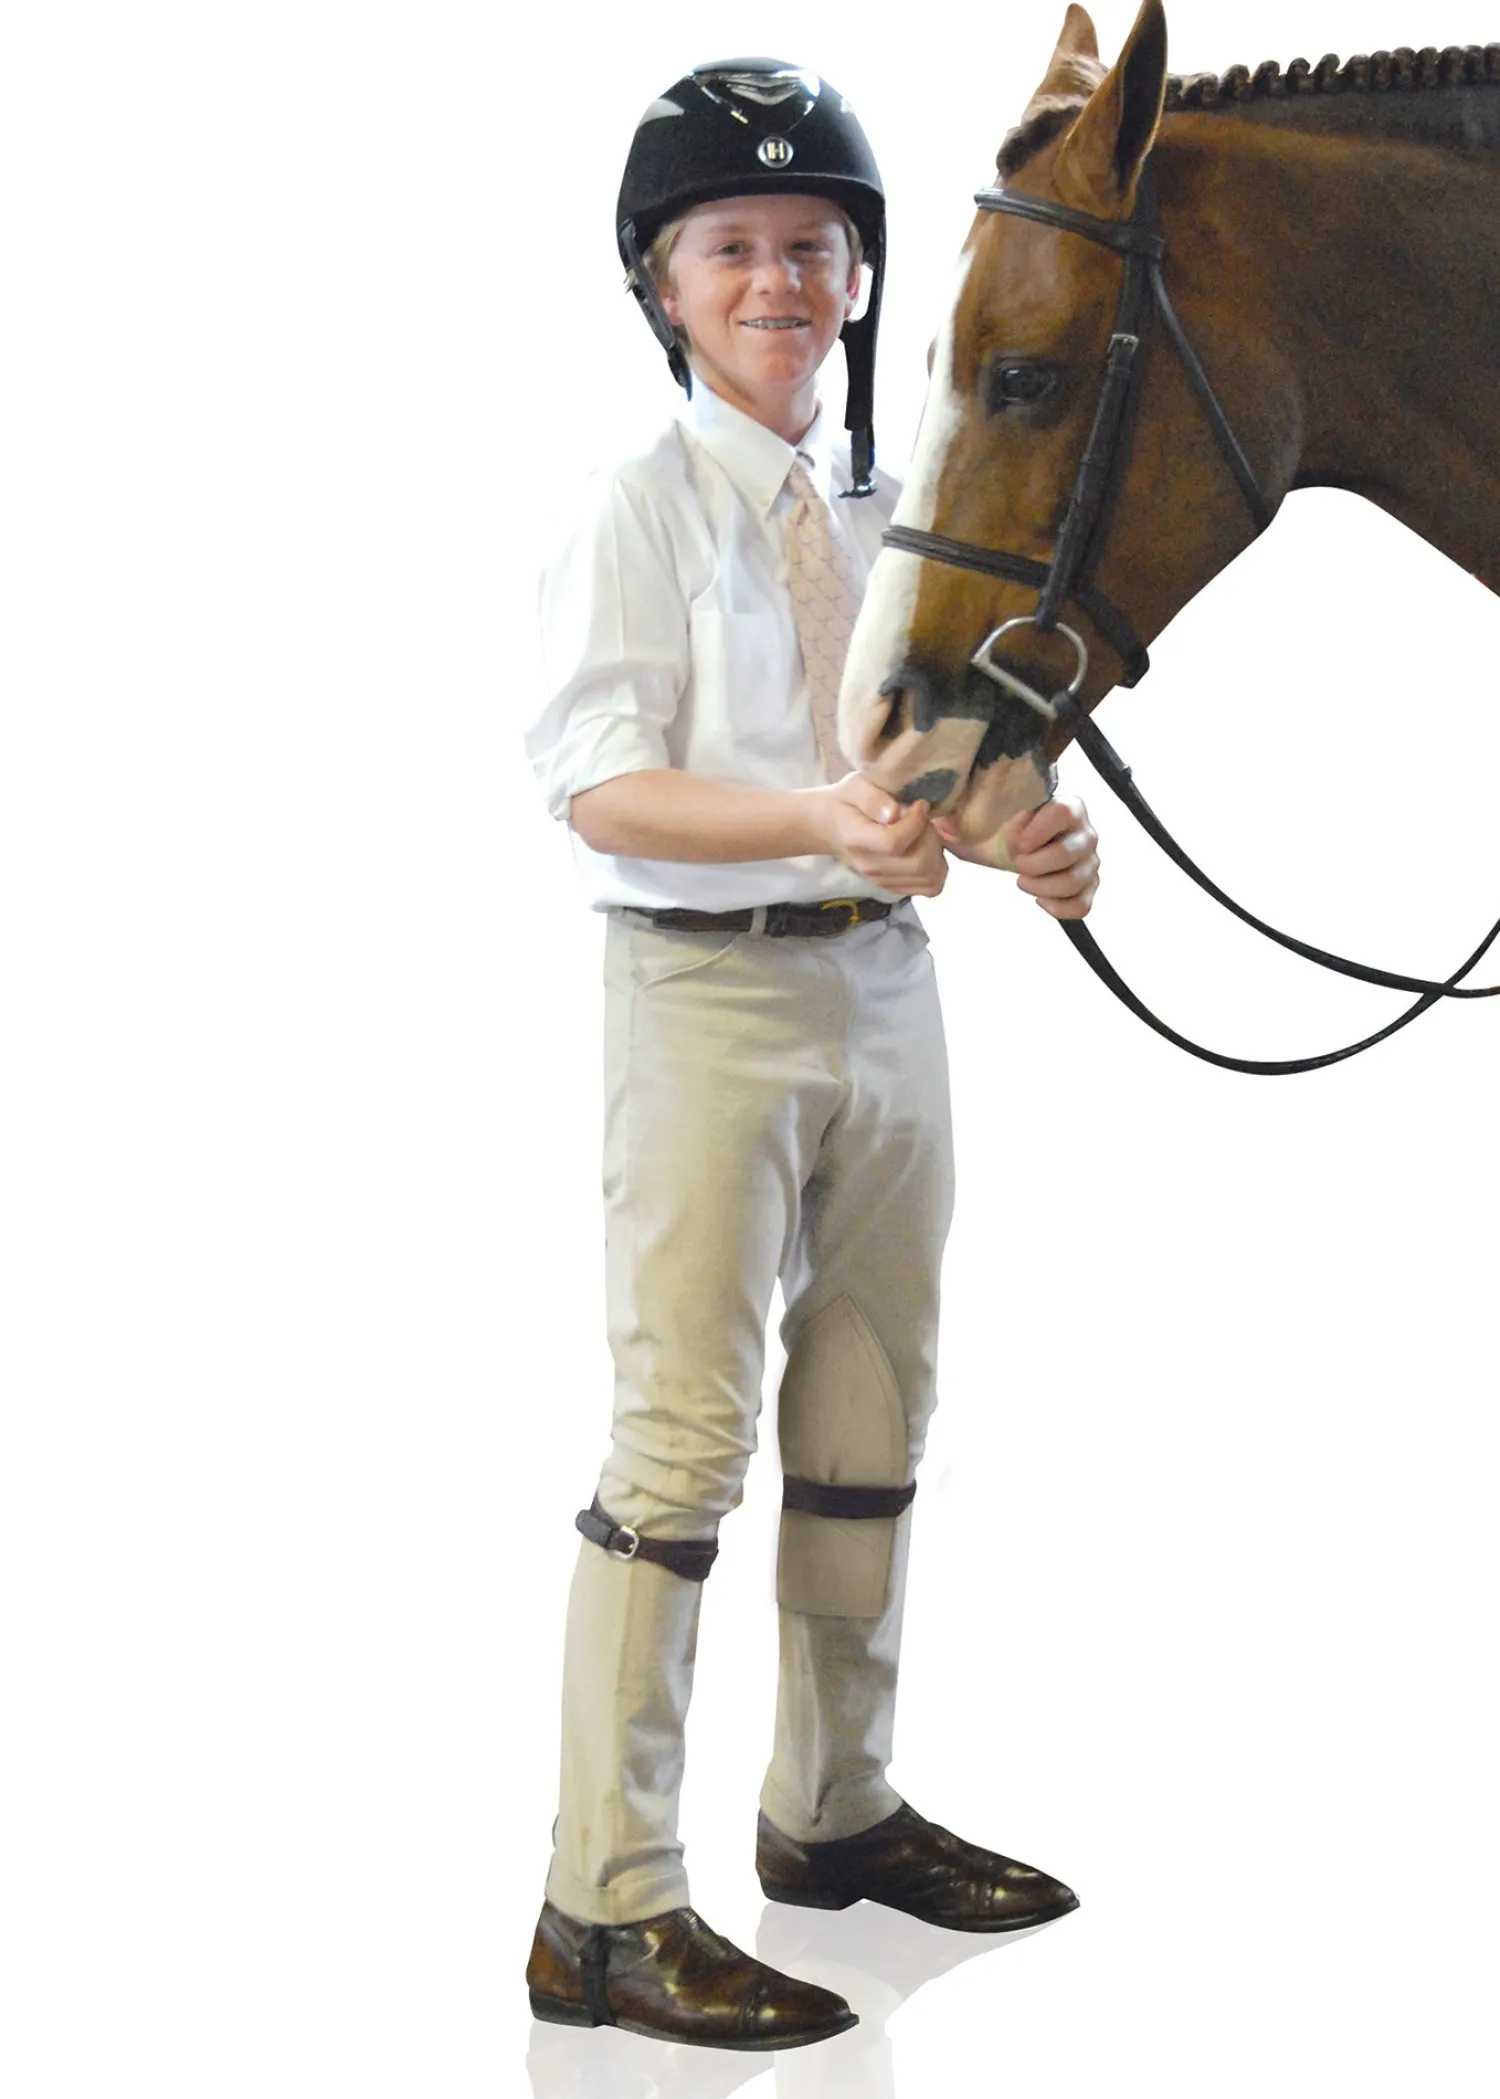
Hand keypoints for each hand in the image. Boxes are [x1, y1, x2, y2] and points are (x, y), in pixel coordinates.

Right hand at [804, 774, 947, 896]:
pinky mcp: (896, 887)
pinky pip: (931, 886)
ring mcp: (883, 881)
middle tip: (926, 819)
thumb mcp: (854, 786)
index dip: (916, 822)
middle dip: (932, 838)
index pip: (894, 843)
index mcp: (857, 840)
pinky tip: (927, 847)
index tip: (920, 804)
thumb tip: (894, 812)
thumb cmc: (846, 802)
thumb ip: (872, 797)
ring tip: (926, 834)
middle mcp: (870, 867)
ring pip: (930, 878)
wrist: (830, 827)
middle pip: (918, 864)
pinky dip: (939, 867)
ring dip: (938, 853)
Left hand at [1000, 795, 1099, 918]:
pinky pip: (1080, 906)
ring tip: (1023, 881)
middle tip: (1016, 864)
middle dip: (1032, 865)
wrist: (1016, 849)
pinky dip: (1057, 908)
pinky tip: (1040, 899)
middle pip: (1064, 854)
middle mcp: (1086, 834)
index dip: (1037, 832)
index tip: (1019, 845)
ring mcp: (1090, 862)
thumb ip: (1003, 813)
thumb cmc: (1014, 829)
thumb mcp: (1002, 815)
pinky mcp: (1088, 887)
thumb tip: (1014, 836)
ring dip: (1040, 887)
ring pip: (1072, 883)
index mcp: (1070, 808)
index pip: (1061, 813)